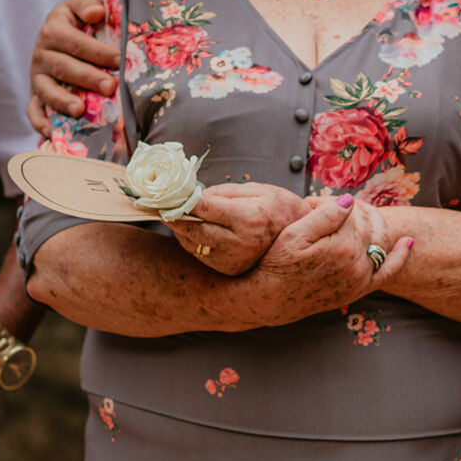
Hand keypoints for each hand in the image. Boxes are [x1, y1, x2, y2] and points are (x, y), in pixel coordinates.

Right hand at [27, 0, 119, 134]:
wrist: (59, 34)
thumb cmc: (79, 21)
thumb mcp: (81, 5)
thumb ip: (88, 4)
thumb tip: (96, 13)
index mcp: (53, 30)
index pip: (74, 42)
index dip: (96, 51)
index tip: (118, 59)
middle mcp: (41, 53)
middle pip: (63, 67)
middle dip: (88, 78)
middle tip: (111, 87)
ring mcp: (36, 76)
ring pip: (46, 90)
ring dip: (62, 101)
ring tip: (80, 111)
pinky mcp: (35, 94)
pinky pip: (33, 110)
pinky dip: (40, 122)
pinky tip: (53, 132)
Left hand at [165, 183, 317, 275]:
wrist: (301, 241)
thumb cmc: (282, 209)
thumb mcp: (260, 190)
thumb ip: (226, 191)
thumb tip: (197, 195)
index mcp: (249, 219)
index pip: (204, 208)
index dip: (182, 199)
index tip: (167, 192)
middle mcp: (240, 243)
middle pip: (193, 228)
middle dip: (174, 215)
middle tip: (160, 203)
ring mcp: (234, 260)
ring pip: (192, 243)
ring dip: (180, 228)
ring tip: (172, 213)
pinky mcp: (229, 269)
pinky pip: (200, 254)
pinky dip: (190, 240)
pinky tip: (190, 228)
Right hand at [246, 195, 413, 325]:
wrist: (270, 299)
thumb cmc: (277, 263)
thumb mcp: (293, 234)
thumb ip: (325, 216)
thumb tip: (350, 200)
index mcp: (343, 247)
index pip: (351, 211)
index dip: (332, 203)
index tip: (313, 203)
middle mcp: (358, 264)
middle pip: (366, 223)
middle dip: (350, 211)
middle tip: (328, 207)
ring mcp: (361, 279)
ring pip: (379, 240)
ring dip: (374, 222)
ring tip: (359, 211)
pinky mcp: (359, 289)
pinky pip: (388, 272)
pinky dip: (400, 256)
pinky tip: (407, 241)